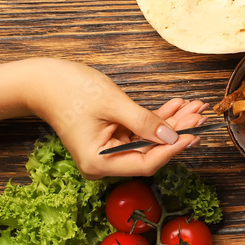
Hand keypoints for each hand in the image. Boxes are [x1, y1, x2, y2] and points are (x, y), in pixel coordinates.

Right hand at [29, 60, 206, 178]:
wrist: (43, 81)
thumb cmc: (69, 91)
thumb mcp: (113, 105)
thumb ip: (144, 122)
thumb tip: (172, 136)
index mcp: (99, 163)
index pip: (146, 163)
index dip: (173, 150)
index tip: (194, 135)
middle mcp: (104, 162)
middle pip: (151, 151)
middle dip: (178, 130)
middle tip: (201, 115)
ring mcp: (109, 150)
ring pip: (150, 139)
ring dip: (173, 121)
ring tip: (195, 106)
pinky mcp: (112, 137)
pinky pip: (141, 130)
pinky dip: (158, 117)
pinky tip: (178, 104)